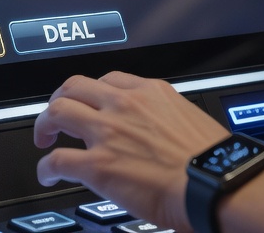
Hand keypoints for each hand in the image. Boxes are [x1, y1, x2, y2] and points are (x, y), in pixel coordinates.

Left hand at [33, 72, 230, 232]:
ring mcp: (108, 133)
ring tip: (45, 138)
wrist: (217, 184)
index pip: (109, 79)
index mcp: (151, 93)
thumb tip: (161, 131)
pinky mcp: (98, 165)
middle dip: (60, 99)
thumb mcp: (191, 119)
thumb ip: (166, 118)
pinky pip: (57, 160)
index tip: (90, 102)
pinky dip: (46, 167)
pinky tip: (48, 175)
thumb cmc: (213, 161)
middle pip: (74, 87)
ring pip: (58, 112)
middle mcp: (125, 106)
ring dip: (45, 125)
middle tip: (57, 117)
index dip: (93, 92)